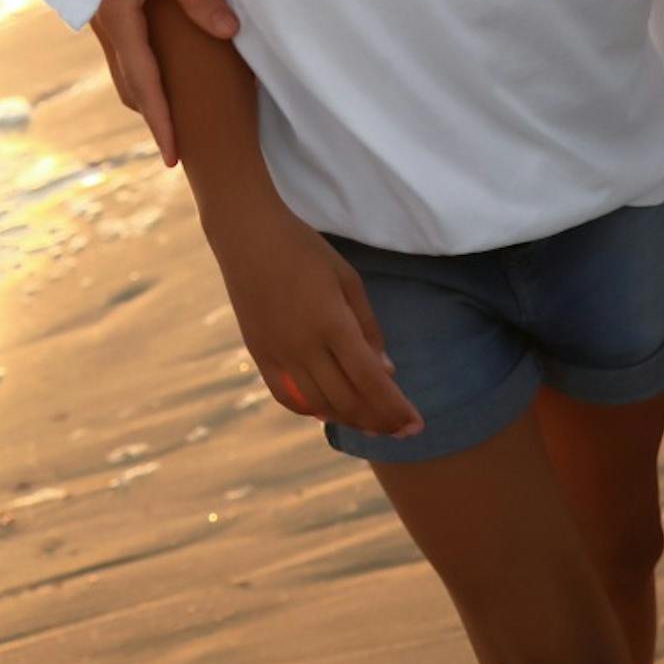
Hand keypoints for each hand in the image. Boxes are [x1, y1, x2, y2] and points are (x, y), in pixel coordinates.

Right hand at [90, 0, 239, 166]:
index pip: (144, 81)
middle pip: (129, 83)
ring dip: (144, 94)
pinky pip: (122, 50)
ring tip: (168, 116)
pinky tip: (153, 70)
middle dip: (152, 115)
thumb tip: (229, 31)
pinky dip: (138, 71)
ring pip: (122, 68)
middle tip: (175, 148)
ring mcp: (100, 15)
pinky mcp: (103, 4)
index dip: (160, 120)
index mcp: (117, 16)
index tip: (172, 156)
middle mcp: (104, 23)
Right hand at [209, 204, 420, 438]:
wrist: (247, 234)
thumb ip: (369, 328)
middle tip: (401, 429)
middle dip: (380, 421)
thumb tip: (387, 372)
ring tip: (372, 423)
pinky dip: (311, 409)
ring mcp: (278, 352)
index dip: (397, 409)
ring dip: (350, 419)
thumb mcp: (348, 280)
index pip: (371, 381)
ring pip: (319, 404)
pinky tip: (328, 411)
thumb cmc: (304, 250)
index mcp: (332, 323)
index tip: (417, 425)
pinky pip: (286, 396)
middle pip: (347, 401)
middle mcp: (304, 345)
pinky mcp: (259, 353)